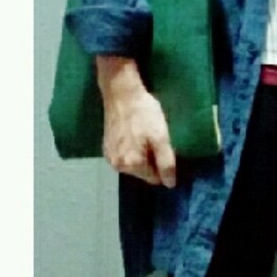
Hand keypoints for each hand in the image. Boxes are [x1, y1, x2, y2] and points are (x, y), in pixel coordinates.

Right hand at [96, 56, 176, 187]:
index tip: (166, 149)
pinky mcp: (106, 147)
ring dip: (142, 154)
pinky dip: (131, 149)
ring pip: (133, 164)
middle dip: (152, 160)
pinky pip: (124, 155)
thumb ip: (166, 163)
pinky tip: (134, 133)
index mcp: (132, 165)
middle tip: (155, 139)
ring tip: (144, 135)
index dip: (163, 165)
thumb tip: (170, 184)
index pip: (155, 178)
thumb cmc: (144, 113)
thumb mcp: (161, 137)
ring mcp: (109, 156)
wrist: (121, 92)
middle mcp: (117, 165)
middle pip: (143, 172)